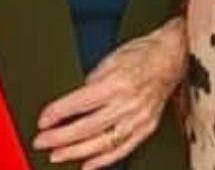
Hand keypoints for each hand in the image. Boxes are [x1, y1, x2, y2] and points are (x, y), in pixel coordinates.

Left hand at [32, 18, 186, 168]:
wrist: (172, 58)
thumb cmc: (142, 54)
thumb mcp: (110, 60)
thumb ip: (91, 83)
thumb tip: (74, 102)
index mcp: (118, 82)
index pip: (81, 102)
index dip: (59, 112)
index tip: (43, 120)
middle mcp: (129, 103)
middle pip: (88, 126)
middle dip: (61, 137)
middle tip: (42, 141)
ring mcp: (139, 118)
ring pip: (103, 142)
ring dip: (77, 152)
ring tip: (57, 156)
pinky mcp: (146, 128)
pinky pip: (123, 149)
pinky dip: (103, 160)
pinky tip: (87, 164)